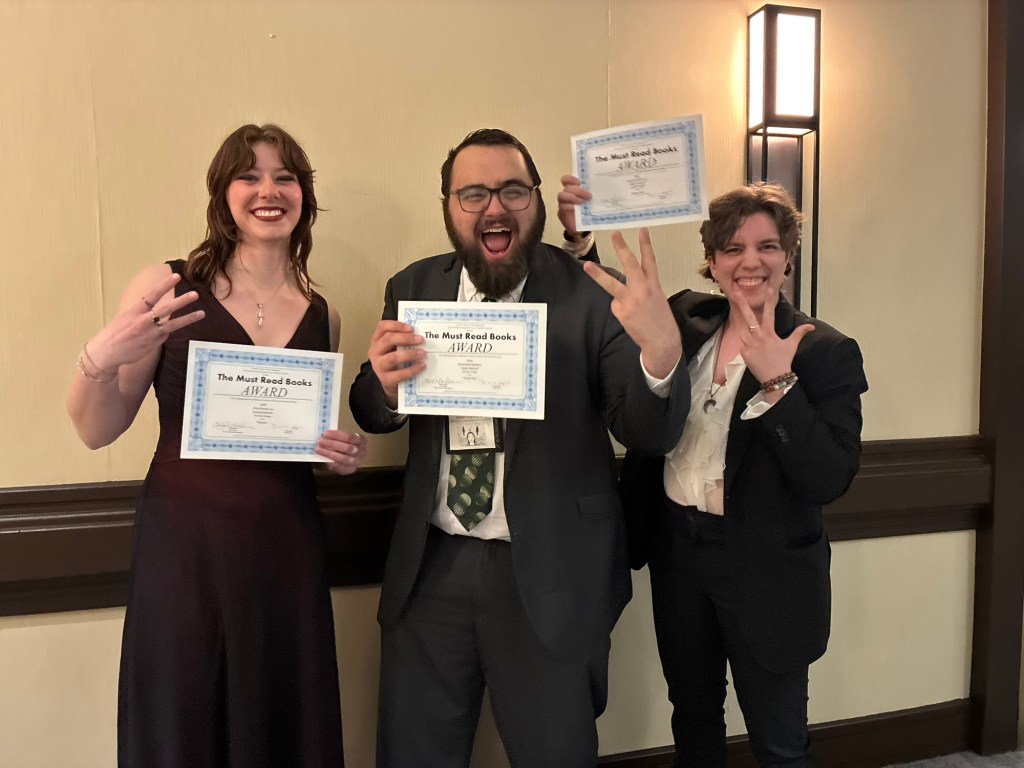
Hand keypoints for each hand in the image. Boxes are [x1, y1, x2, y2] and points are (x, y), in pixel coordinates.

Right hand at [87, 272, 204, 370]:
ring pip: (173, 324)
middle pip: (166, 308)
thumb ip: (142, 313)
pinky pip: (165, 335)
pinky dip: (167, 332)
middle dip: (182, 301)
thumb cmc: (115, 333)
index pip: (152, 294)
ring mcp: (151, 332)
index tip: (175, 276)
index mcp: (135, 310)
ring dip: (188, 318)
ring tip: (201, 313)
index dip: (164, 285)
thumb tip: (156, 312)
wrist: (107, 352)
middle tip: (195, 294)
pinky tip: (164, 333)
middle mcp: (144, 320)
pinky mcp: (154, 343)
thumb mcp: (126, 317)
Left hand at [316, 429, 367, 475]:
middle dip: (332, 444)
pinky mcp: (350, 470)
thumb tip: (324, 435)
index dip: (337, 435)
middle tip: (320, 441)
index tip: (326, 434)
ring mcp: (357, 462)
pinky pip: (340, 467)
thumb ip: (338, 436)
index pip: (350, 438)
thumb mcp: (345, 438)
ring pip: (344, 458)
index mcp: (362, 441)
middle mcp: (362, 452)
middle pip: (347, 448)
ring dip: (329, 453)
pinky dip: (331, 462)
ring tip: (319, 449)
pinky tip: (324, 458)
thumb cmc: (346, 444)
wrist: (352, 457)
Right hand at [368, 319, 424, 407]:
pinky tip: (421, 366)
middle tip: (420, 339)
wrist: (388, 380)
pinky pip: (399, 374)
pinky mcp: (385, 379)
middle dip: (406, 338)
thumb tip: (420, 334)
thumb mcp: (394, 347)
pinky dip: (412, 369)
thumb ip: (402, 339)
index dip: (397, 325)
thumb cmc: (393, 360)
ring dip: (409, 354)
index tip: (411, 328)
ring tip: (422, 353)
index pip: (382, 327)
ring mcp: (379, 366)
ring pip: (392, 357)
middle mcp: (375, 351)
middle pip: (388, 340)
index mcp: (377, 340)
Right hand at [557, 174, 591, 235]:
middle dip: (578, 190)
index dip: (571, 179)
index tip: (579, 182)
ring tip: (582, 202)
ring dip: (572, 197)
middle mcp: (567, 195)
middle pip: (567, 188)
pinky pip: (562, 207)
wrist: (582, 229)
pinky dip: (569, 206)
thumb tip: (608, 188)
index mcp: (573, 190)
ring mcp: (562, 204)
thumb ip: (594, 195)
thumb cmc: (587, 213)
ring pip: (562, 195)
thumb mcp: (592, 202)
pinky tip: (576, 208)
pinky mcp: (561, 214)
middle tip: (589, 196)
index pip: (567, 180)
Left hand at [583, 228, 680, 378]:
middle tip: (614, 234)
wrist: (662, 341)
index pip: (650, 260)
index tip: (642, 230)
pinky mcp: (622, 312)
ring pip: (612, 284)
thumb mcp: (658, 299)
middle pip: (630, 264)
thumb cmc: (661, 321)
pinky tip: (629, 317)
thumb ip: (643, 288)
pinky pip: (615, 305)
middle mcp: (642, 289)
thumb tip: (626, 288)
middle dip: (621, 248)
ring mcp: (630, 300)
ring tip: (586, 266)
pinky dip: (619, 308)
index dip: (645, 244)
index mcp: (654, 285)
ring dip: (598, 274)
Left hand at [733, 281, 813, 383]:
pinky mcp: (743, 353)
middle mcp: (758, 336)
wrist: (775, 378)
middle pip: (749, 317)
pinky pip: (743, 345)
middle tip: (736, 292)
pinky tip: (755, 353)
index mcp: (769, 333)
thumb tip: (811, 327)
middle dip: (743, 304)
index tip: (769, 289)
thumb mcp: (791, 346)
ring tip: (756, 341)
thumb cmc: (783, 361)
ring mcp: (749, 344)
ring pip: (744, 332)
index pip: (770, 313)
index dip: (770, 300)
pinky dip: (747, 346)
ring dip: (747, 333)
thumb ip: (799, 333)